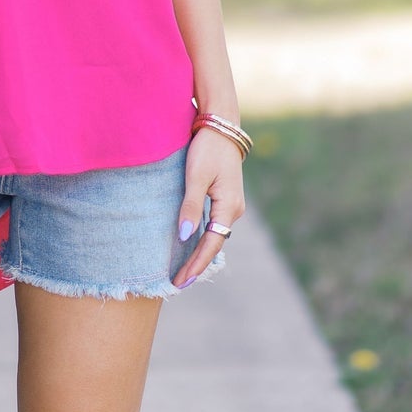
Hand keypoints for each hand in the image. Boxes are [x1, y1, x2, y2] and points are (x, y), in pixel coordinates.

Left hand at [172, 128, 245, 287]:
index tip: (181, 281)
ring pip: (214, 236)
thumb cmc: (207, 149)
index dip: (196, 264)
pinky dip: (202, 240)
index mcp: (229, 207)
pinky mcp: (224, 198)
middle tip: (178, 284)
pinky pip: (213, 226)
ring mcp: (230, 205)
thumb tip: (185, 236)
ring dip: (199, 254)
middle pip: (214, 244)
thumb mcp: (195, 176)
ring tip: (182, 272)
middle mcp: (233, 210)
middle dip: (197, 264)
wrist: (221, 126)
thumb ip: (190, 206)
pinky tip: (190, 247)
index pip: (211, 244)